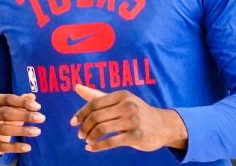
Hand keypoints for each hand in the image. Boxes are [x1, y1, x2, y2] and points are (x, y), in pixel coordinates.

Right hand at [0, 92, 45, 155]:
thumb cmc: (2, 116)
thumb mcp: (10, 106)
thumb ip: (21, 101)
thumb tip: (32, 97)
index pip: (7, 99)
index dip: (23, 102)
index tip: (38, 107)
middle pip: (5, 113)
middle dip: (24, 115)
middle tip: (41, 118)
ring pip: (3, 129)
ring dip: (22, 131)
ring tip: (37, 131)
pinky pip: (1, 146)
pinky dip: (15, 147)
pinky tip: (28, 147)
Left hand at [70, 84, 187, 152]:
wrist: (163, 126)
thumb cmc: (135, 111)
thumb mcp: (119, 100)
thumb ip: (97, 94)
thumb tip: (76, 86)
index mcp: (121, 95)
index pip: (94, 103)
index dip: (81, 113)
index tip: (73, 122)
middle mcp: (128, 106)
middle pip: (96, 116)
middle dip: (84, 127)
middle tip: (80, 134)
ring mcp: (133, 121)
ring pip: (102, 129)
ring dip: (90, 136)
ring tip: (87, 140)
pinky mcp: (136, 136)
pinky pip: (111, 142)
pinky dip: (97, 146)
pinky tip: (91, 149)